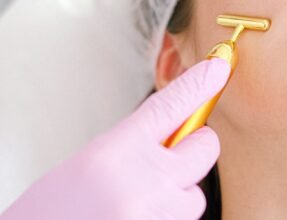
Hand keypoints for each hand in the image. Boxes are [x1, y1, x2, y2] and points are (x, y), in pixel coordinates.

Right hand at [1, 58, 229, 219]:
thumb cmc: (56, 210)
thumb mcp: (91, 162)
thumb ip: (135, 144)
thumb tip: (171, 133)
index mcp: (118, 150)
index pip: (170, 106)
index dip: (197, 85)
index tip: (217, 70)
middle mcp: (145, 179)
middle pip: (205, 148)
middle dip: (192, 150)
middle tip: (170, 158)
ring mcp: (160, 210)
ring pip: (195, 193)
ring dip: (176, 194)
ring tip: (139, 201)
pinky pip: (184, 217)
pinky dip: (168, 215)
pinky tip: (140, 216)